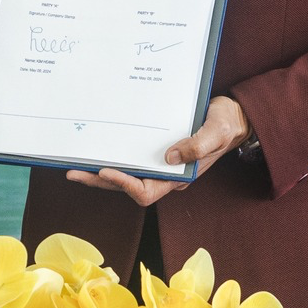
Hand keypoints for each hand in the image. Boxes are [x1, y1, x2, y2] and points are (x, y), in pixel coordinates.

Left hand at [65, 96, 247, 206]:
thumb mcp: (216, 131)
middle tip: (73, 171)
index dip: (124, 184)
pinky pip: (132, 159)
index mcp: (179, 176)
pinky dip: (114, 156)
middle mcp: (167, 174)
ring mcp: (161, 164)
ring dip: (100, 173)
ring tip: (75, 165)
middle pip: (128, 186)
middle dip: (100, 181)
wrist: (235, 116)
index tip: (105, 170)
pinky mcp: (157, 151)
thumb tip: (170, 156)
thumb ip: (197, 145)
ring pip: (126, 175)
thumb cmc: (226, 123)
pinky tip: (98, 148)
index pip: (146, 191)